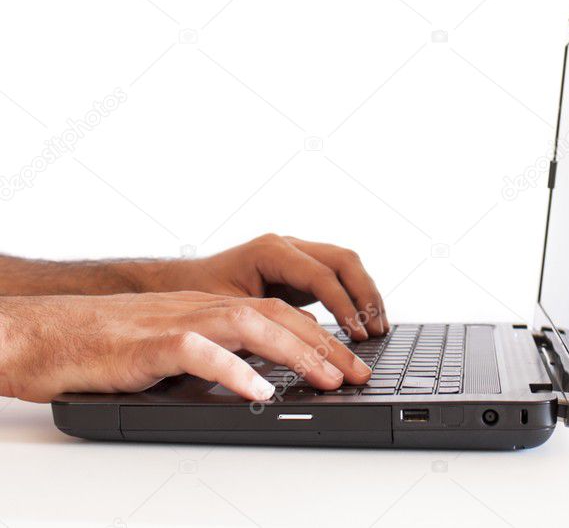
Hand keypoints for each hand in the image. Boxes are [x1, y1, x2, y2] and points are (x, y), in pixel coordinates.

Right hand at [0, 292, 372, 402]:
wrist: (46, 334)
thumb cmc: (108, 345)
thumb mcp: (176, 347)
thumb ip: (217, 354)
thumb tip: (263, 379)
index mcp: (212, 308)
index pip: (281, 314)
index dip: (321, 337)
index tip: (352, 364)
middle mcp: (203, 307)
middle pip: (279, 316)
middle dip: (326, 345)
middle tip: (358, 374)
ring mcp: (177, 321)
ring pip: (250, 325)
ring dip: (296, 352)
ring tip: (328, 380)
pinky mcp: (148, 343)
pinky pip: (199, 352)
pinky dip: (233, 370)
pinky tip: (261, 392)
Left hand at [144, 234, 387, 339]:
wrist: (174, 287)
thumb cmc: (190, 300)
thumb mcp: (225, 314)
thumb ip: (265, 324)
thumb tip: (306, 341)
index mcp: (269, 251)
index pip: (322, 275)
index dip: (344, 306)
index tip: (357, 335)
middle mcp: (286, 245)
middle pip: (344, 260)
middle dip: (365, 296)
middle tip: (376, 332)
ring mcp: (294, 254)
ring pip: (346, 265)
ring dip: (366, 295)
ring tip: (377, 329)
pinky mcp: (298, 269)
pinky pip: (337, 276)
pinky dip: (354, 297)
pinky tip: (361, 323)